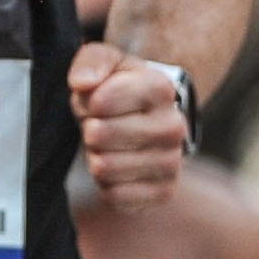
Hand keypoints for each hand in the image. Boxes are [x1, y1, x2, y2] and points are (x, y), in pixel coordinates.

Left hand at [69, 42, 188, 207]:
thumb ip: (91, 62)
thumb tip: (83, 83)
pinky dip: (105, 185)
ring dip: (95, 157)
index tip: (98, 101)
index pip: (101, 101)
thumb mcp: (103, 61)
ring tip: (107, 146)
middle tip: (99, 126)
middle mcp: (174, 126)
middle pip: (101, 136)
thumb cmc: (116, 88)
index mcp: (161, 88)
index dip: (87, 102)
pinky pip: (116, 196)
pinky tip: (115, 169)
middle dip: (89, 130)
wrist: (139, 119)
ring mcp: (173, 161)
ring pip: (105, 167)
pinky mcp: (164, 191)